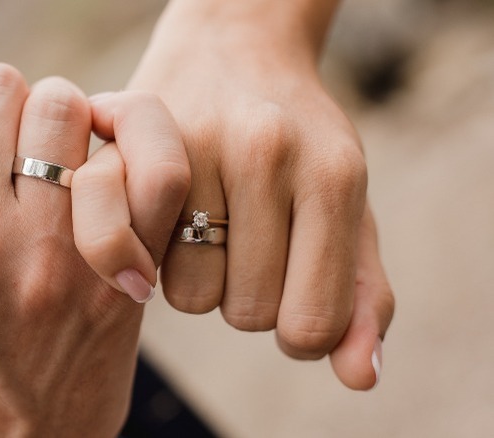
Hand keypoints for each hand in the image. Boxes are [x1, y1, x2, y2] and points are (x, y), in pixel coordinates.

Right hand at [0, 22, 187, 436]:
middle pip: (1, 83)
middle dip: (0, 100)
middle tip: (0, 142)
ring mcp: (48, 258)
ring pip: (69, 108)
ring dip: (60, 121)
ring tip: (48, 162)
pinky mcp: (113, 277)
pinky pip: (148, 164)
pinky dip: (136, 144)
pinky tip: (107, 165)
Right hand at [128, 0, 394, 389]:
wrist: (233, 48)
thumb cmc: (299, 143)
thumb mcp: (348, 210)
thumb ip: (361, 295)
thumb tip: (360, 376)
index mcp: (332, 174)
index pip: (310, 325)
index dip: (300, 329)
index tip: (292, 294)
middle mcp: (264, 152)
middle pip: (247, 312)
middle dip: (248, 297)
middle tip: (249, 251)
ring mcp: (194, 144)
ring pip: (189, 294)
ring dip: (199, 281)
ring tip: (204, 234)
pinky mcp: (132, 144)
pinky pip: (132, 252)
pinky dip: (147, 259)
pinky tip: (159, 230)